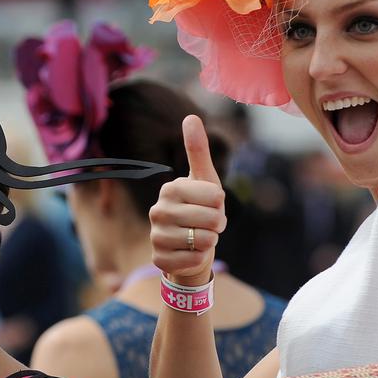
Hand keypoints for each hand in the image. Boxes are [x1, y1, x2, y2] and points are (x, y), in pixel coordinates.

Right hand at [149, 115, 226, 285]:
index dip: (221, 205)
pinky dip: (199, 259)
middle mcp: (158, 210)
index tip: (211, 206)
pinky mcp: (158, 259)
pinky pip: (193, 260)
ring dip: (209, 242)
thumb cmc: (200, 209)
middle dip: (217, 225)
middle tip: (207, 224)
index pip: (216, 197)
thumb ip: (198, 150)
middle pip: (211, 220)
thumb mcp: (205, 180)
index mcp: (170, 188)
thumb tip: (190, 116)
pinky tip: (191, 253)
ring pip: (203, 242)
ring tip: (200, 238)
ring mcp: (155, 235)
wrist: (189, 245)